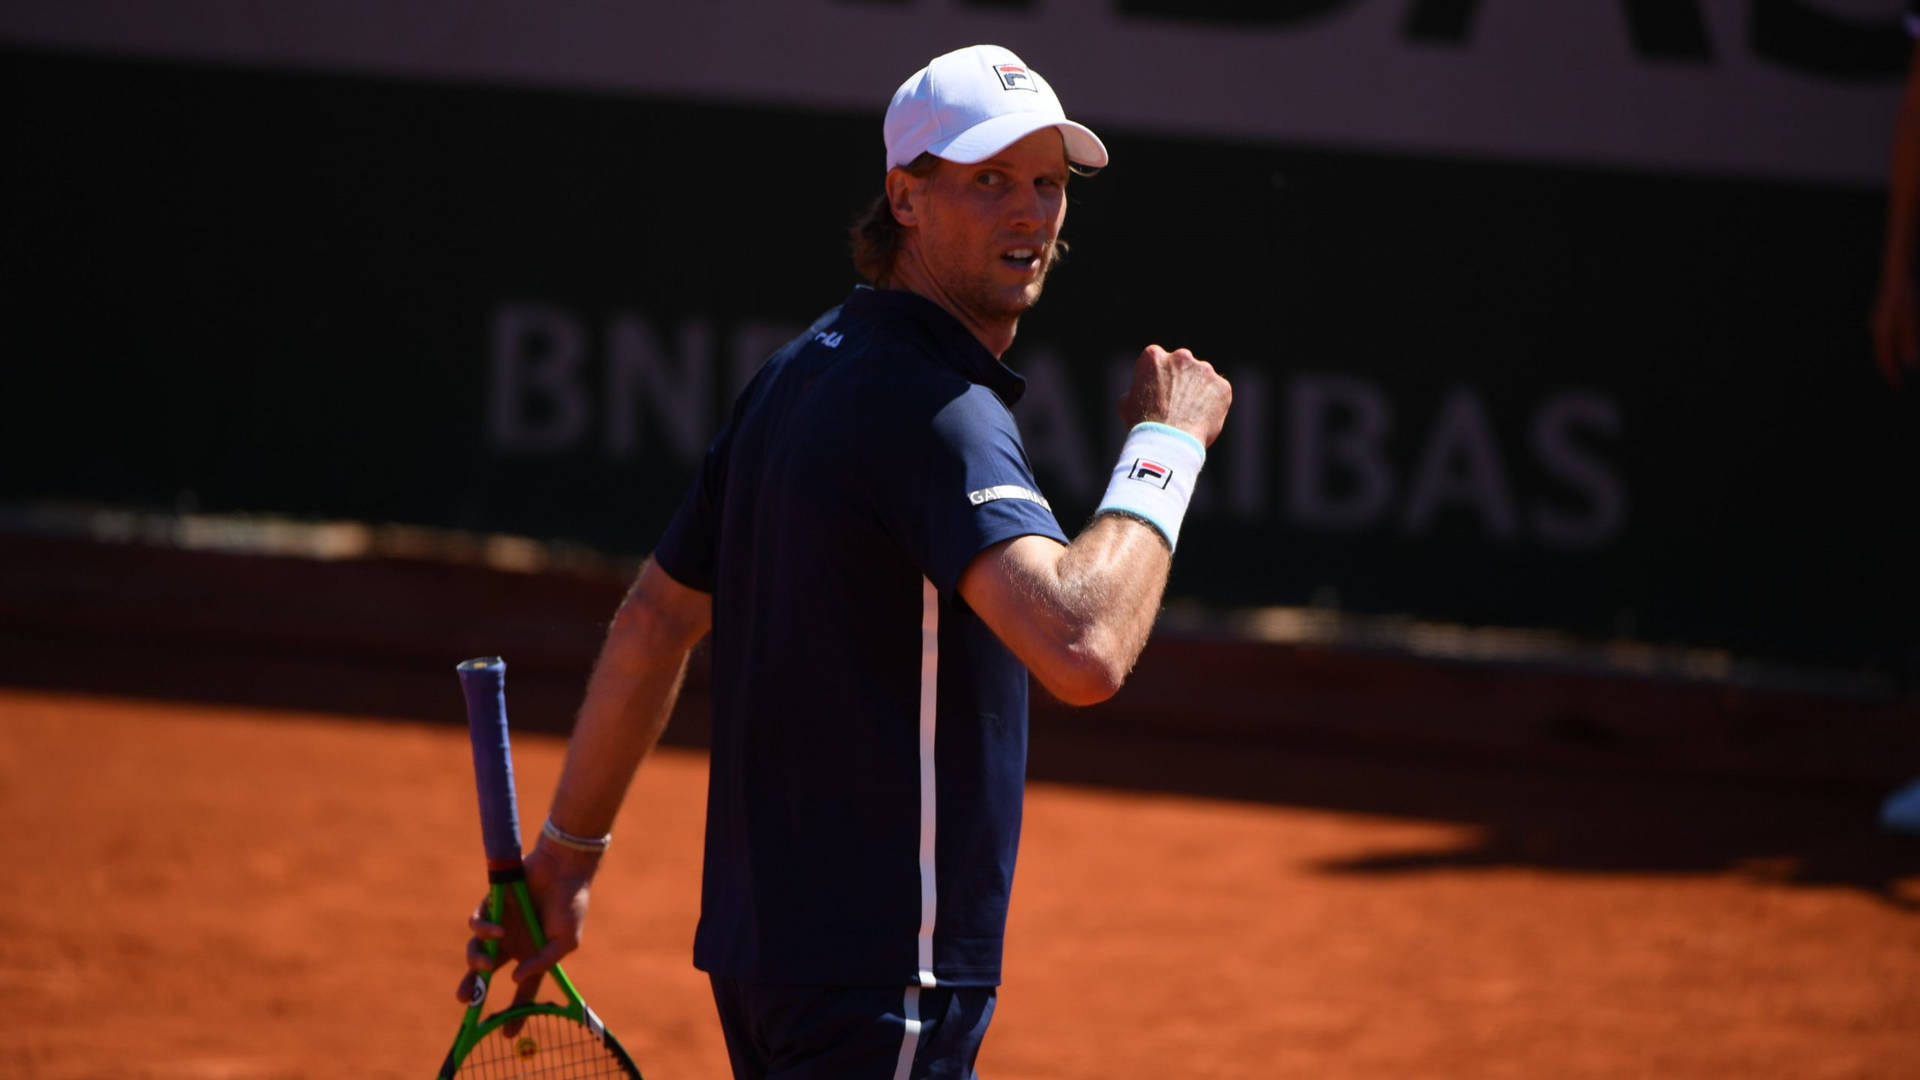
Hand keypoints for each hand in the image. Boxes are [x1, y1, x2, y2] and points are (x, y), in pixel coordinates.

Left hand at [454, 840, 598, 1008]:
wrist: (564, 868)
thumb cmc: (570, 904)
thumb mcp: (565, 942)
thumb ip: (542, 963)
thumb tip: (514, 980)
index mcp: (532, 956)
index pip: (521, 992)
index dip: (514, 1014)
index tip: (506, 1035)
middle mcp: (512, 944)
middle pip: (485, 973)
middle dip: (472, 987)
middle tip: (464, 1000)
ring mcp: (500, 925)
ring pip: (475, 950)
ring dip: (475, 961)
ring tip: (485, 963)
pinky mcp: (490, 905)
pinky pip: (476, 924)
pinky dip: (483, 931)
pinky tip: (498, 930)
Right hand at [1117, 345, 1232, 446]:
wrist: (1169, 440)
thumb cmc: (1143, 424)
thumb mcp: (1126, 404)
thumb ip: (1135, 391)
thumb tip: (1136, 393)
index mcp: (1153, 356)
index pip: (1157, 362)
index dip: (1158, 379)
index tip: (1159, 394)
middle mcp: (1181, 356)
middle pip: (1182, 366)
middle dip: (1180, 381)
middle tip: (1176, 405)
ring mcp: (1204, 370)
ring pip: (1202, 379)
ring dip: (1198, 392)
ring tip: (1189, 416)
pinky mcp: (1222, 386)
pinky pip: (1218, 394)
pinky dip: (1213, 404)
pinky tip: (1201, 420)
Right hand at [1873, 271, 1916, 388]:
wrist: (1897, 272)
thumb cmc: (1905, 295)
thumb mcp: (1912, 319)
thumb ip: (1910, 341)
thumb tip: (1911, 364)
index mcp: (1882, 331)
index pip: (1885, 359)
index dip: (1891, 374)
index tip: (1898, 387)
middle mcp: (1877, 328)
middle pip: (1882, 354)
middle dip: (1890, 368)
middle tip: (1897, 381)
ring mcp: (1878, 322)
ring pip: (1884, 345)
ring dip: (1891, 357)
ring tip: (1898, 367)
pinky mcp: (1883, 316)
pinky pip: (1886, 337)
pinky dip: (1892, 346)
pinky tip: (1899, 346)